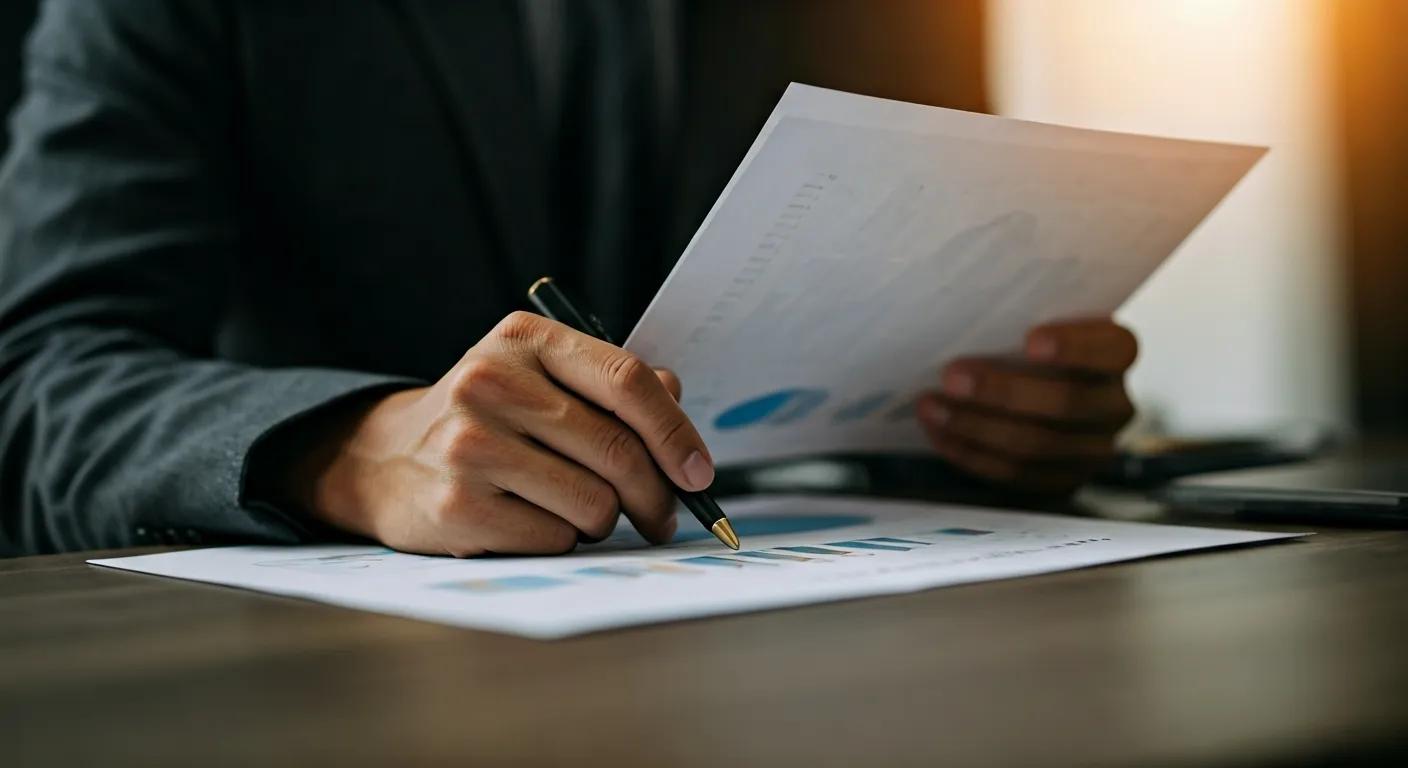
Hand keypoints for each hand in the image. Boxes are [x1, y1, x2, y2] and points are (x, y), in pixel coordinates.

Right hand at [292, 311, 709, 555]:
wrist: (384, 458)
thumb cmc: (488, 419)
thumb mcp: (542, 379)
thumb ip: (614, 388)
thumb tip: (679, 418)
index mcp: (524, 340)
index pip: (628, 380)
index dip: (676, 433)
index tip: (700, 474)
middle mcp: (490, 383)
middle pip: (618, 451)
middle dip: (656, 496)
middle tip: (663, 517)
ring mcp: (468, 445)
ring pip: (593, 503)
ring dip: (601, 520)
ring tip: (575, 510)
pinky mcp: (456, 506)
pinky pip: (554, 539)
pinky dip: (560, 541)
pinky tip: (530, 522)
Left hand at [916, 318, 1136, 494]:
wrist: (1039, 387)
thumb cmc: (1027, 342)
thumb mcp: (1035, 317)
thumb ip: (1018, 314)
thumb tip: (963, 306)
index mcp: (1115, 353)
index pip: (1112, 350)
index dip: (1074, 347)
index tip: (1030, 340)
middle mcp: (1113, 404)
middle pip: (1067, 403)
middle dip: (1003, 391)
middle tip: (952, 377)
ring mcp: (1091, 448)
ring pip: (1037, 446)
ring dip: (976, 427)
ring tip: (932, 406)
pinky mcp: (1062, 480)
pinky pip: (1016, 474)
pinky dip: (971, 454)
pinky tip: (939, 434)